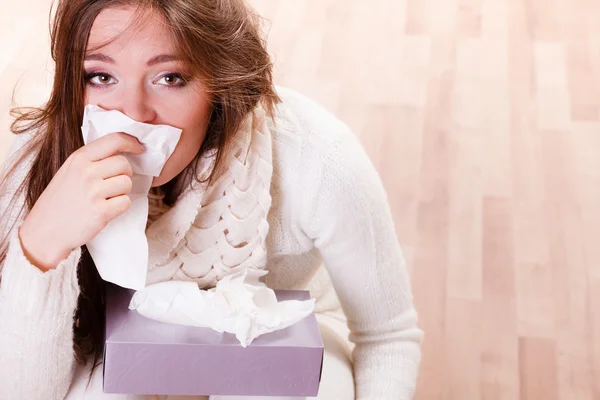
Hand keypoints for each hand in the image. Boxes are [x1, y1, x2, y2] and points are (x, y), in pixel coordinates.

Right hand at [19, 132, 144, 270]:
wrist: (44, 230)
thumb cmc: (60, 200)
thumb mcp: (70, 170)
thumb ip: (93, 159)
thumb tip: (123, 150)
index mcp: (79, 158)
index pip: (114, 140)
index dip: (131, 142)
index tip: (139, 148)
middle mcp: (86, 172)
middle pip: (124, 164)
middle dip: (124, 174)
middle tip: (112, 184)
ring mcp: (94, 192)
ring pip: (127, 183)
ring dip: (122, 192)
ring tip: (105, 198)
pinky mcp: (101, 212)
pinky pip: (126, 202)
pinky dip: (120, 207)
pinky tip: (105, 209)